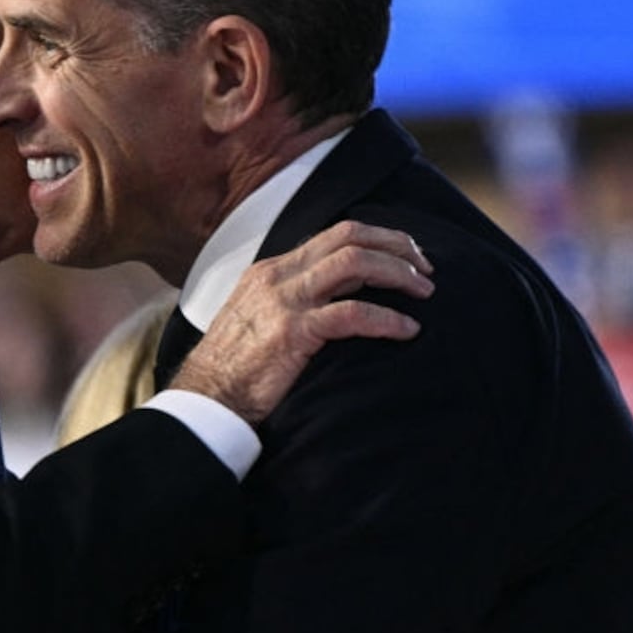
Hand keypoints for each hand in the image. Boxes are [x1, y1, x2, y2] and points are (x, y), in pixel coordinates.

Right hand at [168, 220, 433, 424]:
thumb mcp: (262, 319)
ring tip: (425, 292)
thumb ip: (295, 301)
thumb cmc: (236, 368)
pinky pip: (352, 313)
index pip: (335, 235)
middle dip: (396, 246)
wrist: (206, 398)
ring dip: (397, 273)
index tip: (407, 256)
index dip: (378, 239)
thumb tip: (342, 298)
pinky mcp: (293, 333)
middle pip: (349, 237)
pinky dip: (387, 318)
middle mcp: (278, 275)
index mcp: (272, 269)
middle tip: (426, 268)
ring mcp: (284, 301)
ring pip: (354, 264)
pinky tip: (407, 330)